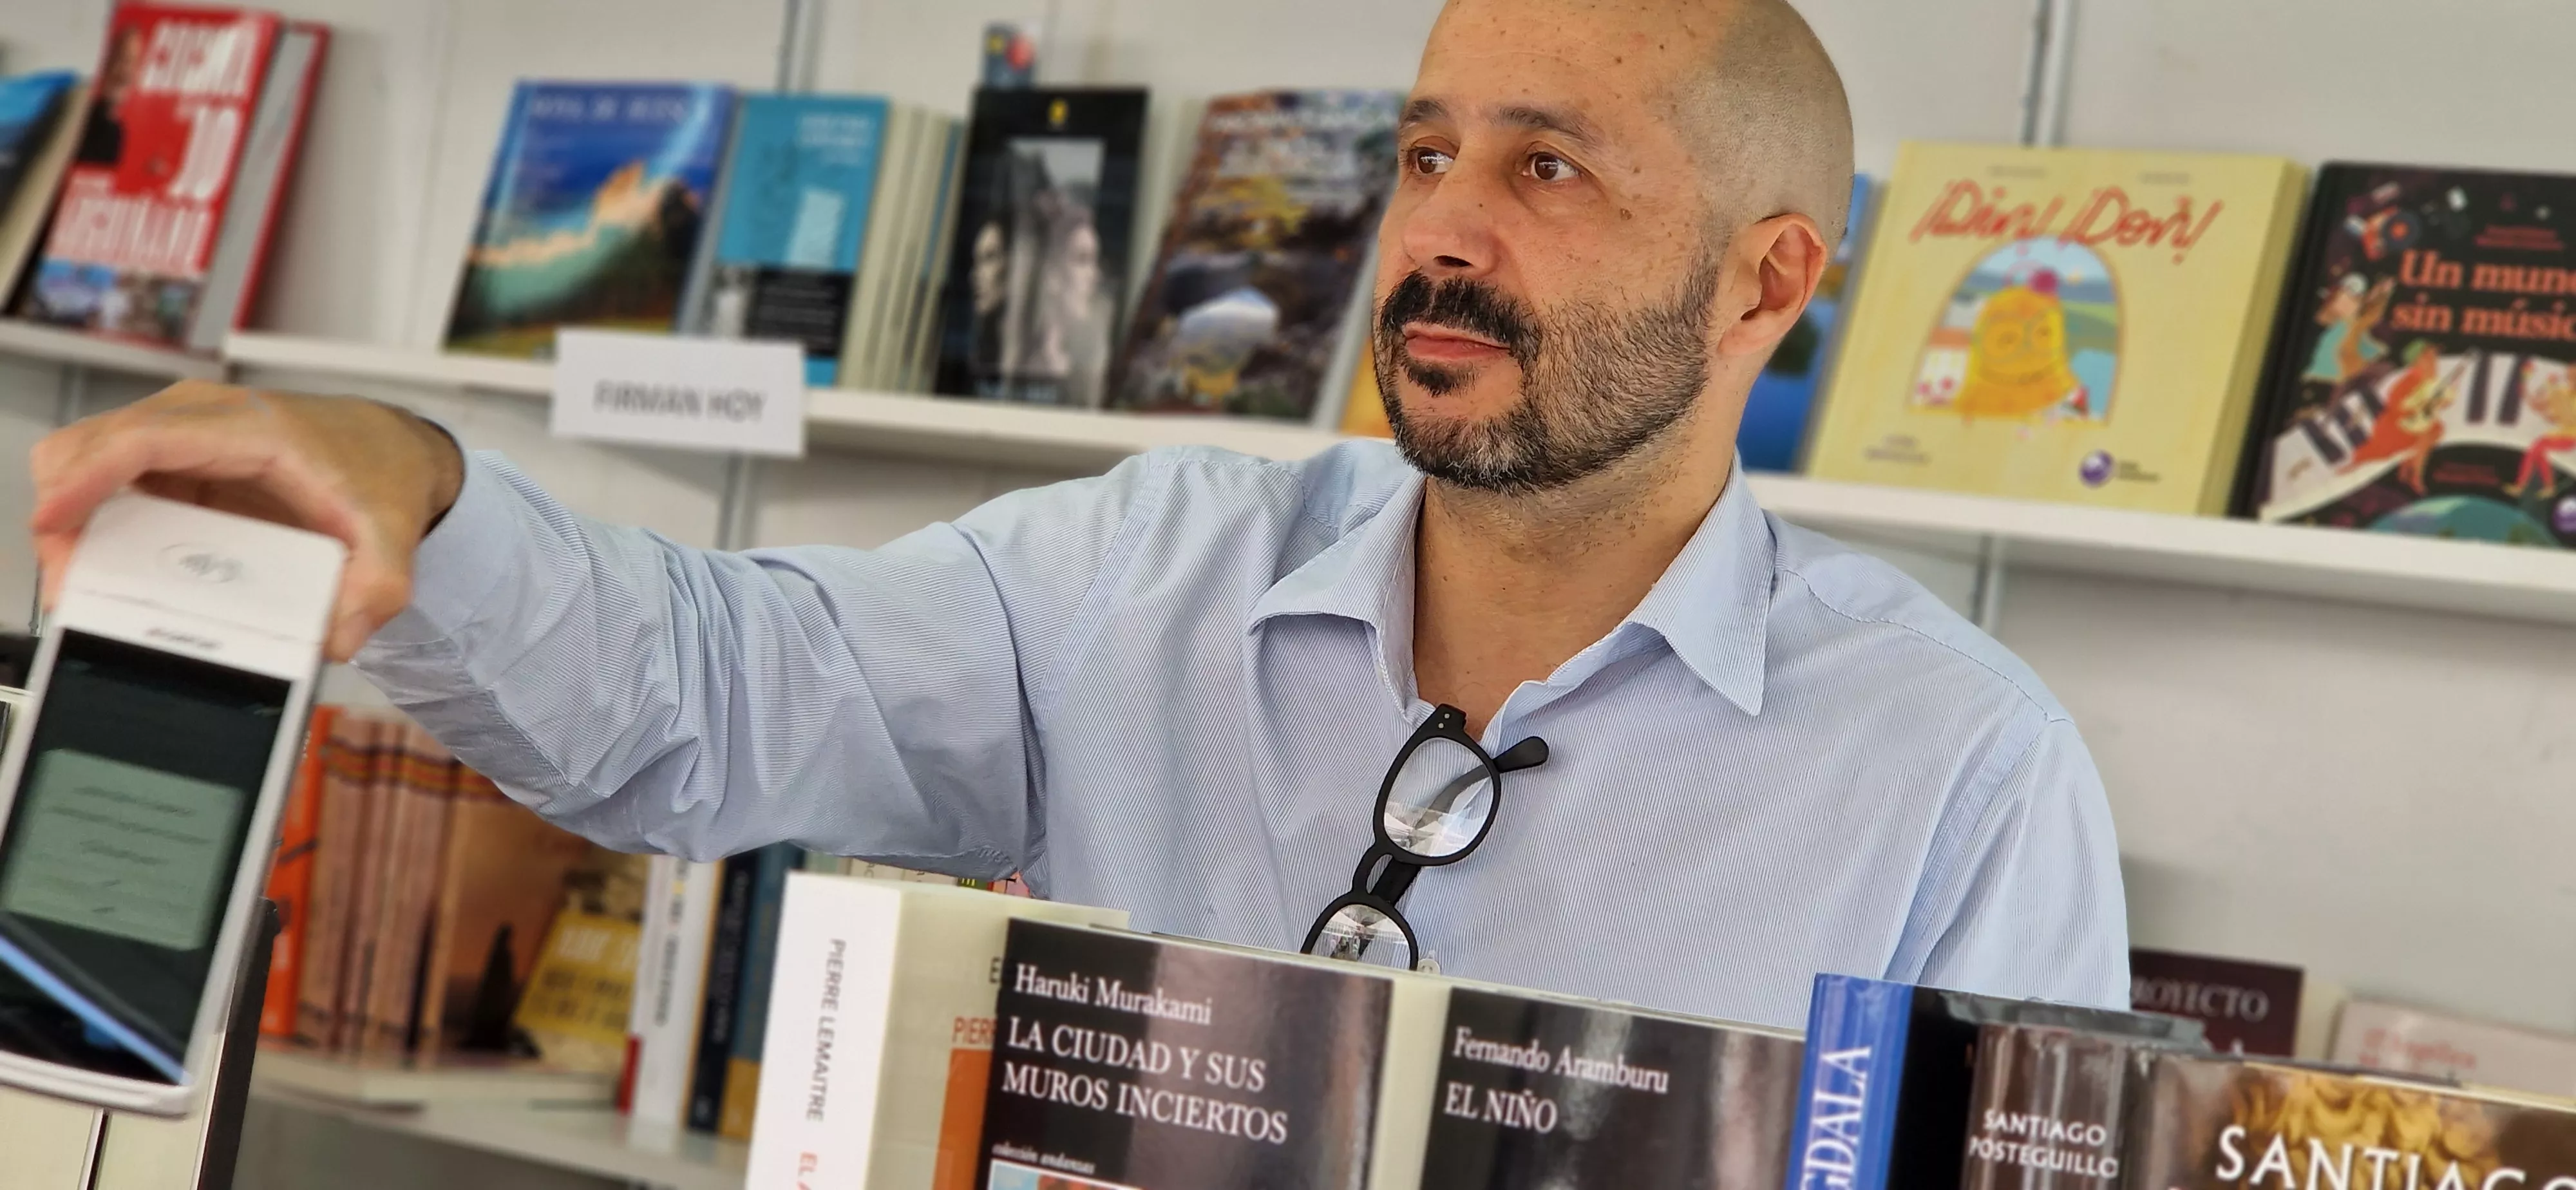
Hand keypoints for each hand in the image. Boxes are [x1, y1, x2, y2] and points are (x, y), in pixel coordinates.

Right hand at [28, 381, 465, 660]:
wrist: (394, 450)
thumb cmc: (382, 477)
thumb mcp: (394, 541)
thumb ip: (376, 593)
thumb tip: (335, 638)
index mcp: (251, 428)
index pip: (143, 440)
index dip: (86, 478)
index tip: (53, 522)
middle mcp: (204, 417)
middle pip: (92, 445)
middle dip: (64, 508)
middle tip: (72, 580)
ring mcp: (183, 433)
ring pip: (87, 458)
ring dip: (71, 516)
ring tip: (83, 580)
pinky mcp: (176, 458)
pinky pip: (109, 478)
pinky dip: (91, 515)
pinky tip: (105, 563)